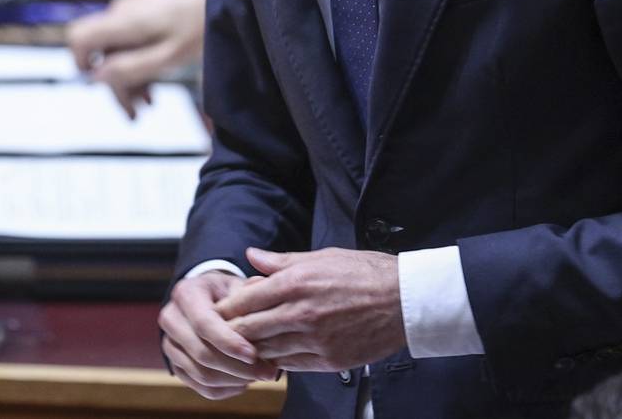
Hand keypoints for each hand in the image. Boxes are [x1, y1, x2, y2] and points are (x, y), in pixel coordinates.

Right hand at [66, 0, 207, 117]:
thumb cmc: (202, 26)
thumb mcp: (167, 57)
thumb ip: (130, 67)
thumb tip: (95, 78)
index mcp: (124, 20)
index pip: (79, 36)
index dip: (80, 62)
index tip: (99, 85)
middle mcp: (124, 11)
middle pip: (101, 50)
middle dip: (116, 82)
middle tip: (135, 113)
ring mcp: (136, 9)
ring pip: (118, 48)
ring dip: (130, 76)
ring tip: (149, 101)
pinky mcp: (148, 10)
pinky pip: (132, 40)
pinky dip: (139, 62)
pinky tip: (154, 82)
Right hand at [159, 271, 276, 398]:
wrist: (208, 299)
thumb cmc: (227, 292)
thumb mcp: (238, 285)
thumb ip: (251, 292)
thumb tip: (263, 302)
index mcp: (186, 294)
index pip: (204, 324)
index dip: (228, 342)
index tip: (254, 355)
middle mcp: (171, 318)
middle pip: (202, 353)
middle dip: (237, 367)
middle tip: (268, 372)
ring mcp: (169, 344)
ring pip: (201, 374)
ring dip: (234, 380)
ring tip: (260, 376)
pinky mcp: (174, 364)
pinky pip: (200, 387)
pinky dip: (225, 389)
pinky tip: (245, 382)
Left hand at [218, 248, 405, 372]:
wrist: (404, 299)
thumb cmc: (363, 273)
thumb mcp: (320, 257)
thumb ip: (281, 261)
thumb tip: (251, 255)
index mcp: (295, 283)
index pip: (245, 300)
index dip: (226, 308)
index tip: (217, 311)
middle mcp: (300, 313)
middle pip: (249, 329)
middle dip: (231, 333)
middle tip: (219, 334)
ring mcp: (314, 340)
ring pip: (266, 351)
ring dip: (251, 351)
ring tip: (241, 348)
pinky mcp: (328, 360)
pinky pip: (290, 365)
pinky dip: (277, 361)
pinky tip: (271, 357)